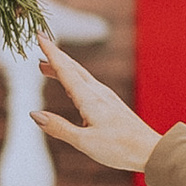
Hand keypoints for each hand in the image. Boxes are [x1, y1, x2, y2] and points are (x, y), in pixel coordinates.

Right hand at [35, 37, 162, 172]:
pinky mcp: (112, 104)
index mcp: (89, 99)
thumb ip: (59, 127)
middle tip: (39, 46)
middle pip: (73, 68)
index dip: (50, 52)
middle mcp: (98, 93)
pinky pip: (88, 86)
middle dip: (55, 56)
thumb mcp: (84, 142)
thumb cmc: (119, 148)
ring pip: (81, 76)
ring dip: (63, 68)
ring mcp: (107, 97)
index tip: (39, 34)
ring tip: (46, 68)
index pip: (65, 70)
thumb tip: (34, 114)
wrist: (151, 150)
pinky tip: (71, 90)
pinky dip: (74, 81)